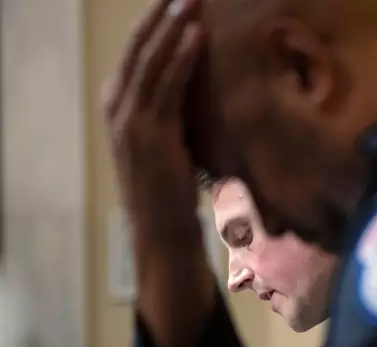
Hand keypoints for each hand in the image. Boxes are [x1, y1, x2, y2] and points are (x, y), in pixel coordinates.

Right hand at [103, 0, 215, 346]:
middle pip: (138, 49)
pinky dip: (180, 58)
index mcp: (119, 105)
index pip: (135, 53)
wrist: (160, 228)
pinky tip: (194, 34)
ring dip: (172, 26)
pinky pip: (167, 86)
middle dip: (160, 14)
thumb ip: (168, 109)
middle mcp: (117, 107)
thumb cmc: (167, 186)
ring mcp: (131, 120)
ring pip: (150, 61)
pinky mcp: (151, 134)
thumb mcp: (163, 141)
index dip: (153, 23)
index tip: (174, 0)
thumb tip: (194, 82)